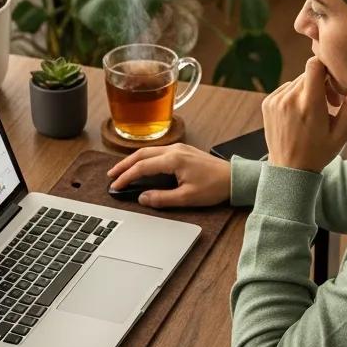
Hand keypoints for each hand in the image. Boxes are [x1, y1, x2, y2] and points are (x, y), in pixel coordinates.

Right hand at [106, 143, 230, 207]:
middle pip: (141, 154)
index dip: (126, 177)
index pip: (142, 167)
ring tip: (122, 171)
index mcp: (173, 160)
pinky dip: (145, 158)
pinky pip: (158, 151)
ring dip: (133, 160)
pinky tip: (141, 165)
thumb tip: (143, 198)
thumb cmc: (215, 187)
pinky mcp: (183, 151)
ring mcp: (179, 148)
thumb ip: (162, 198)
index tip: (116, 186)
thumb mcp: (187, 198)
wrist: (234, 178)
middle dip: (124, 165)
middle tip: (112, 175)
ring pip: (149, 151)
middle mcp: (174, 150)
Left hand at [262, 57, 346, 172]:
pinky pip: (286, 88)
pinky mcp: (267, 103)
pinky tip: (301, 113)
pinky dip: (295, 95)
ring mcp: (275, 100)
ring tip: (316, 111)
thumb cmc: (318, 153)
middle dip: (322, 82)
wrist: (288, 169)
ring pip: (298, 81)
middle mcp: (290, 99)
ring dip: (309, 90)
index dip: (326, 67)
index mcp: (309, 105)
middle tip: (331, 103)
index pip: (314, 65)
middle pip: (309, 73)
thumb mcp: (340, 135)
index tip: (334, 81)